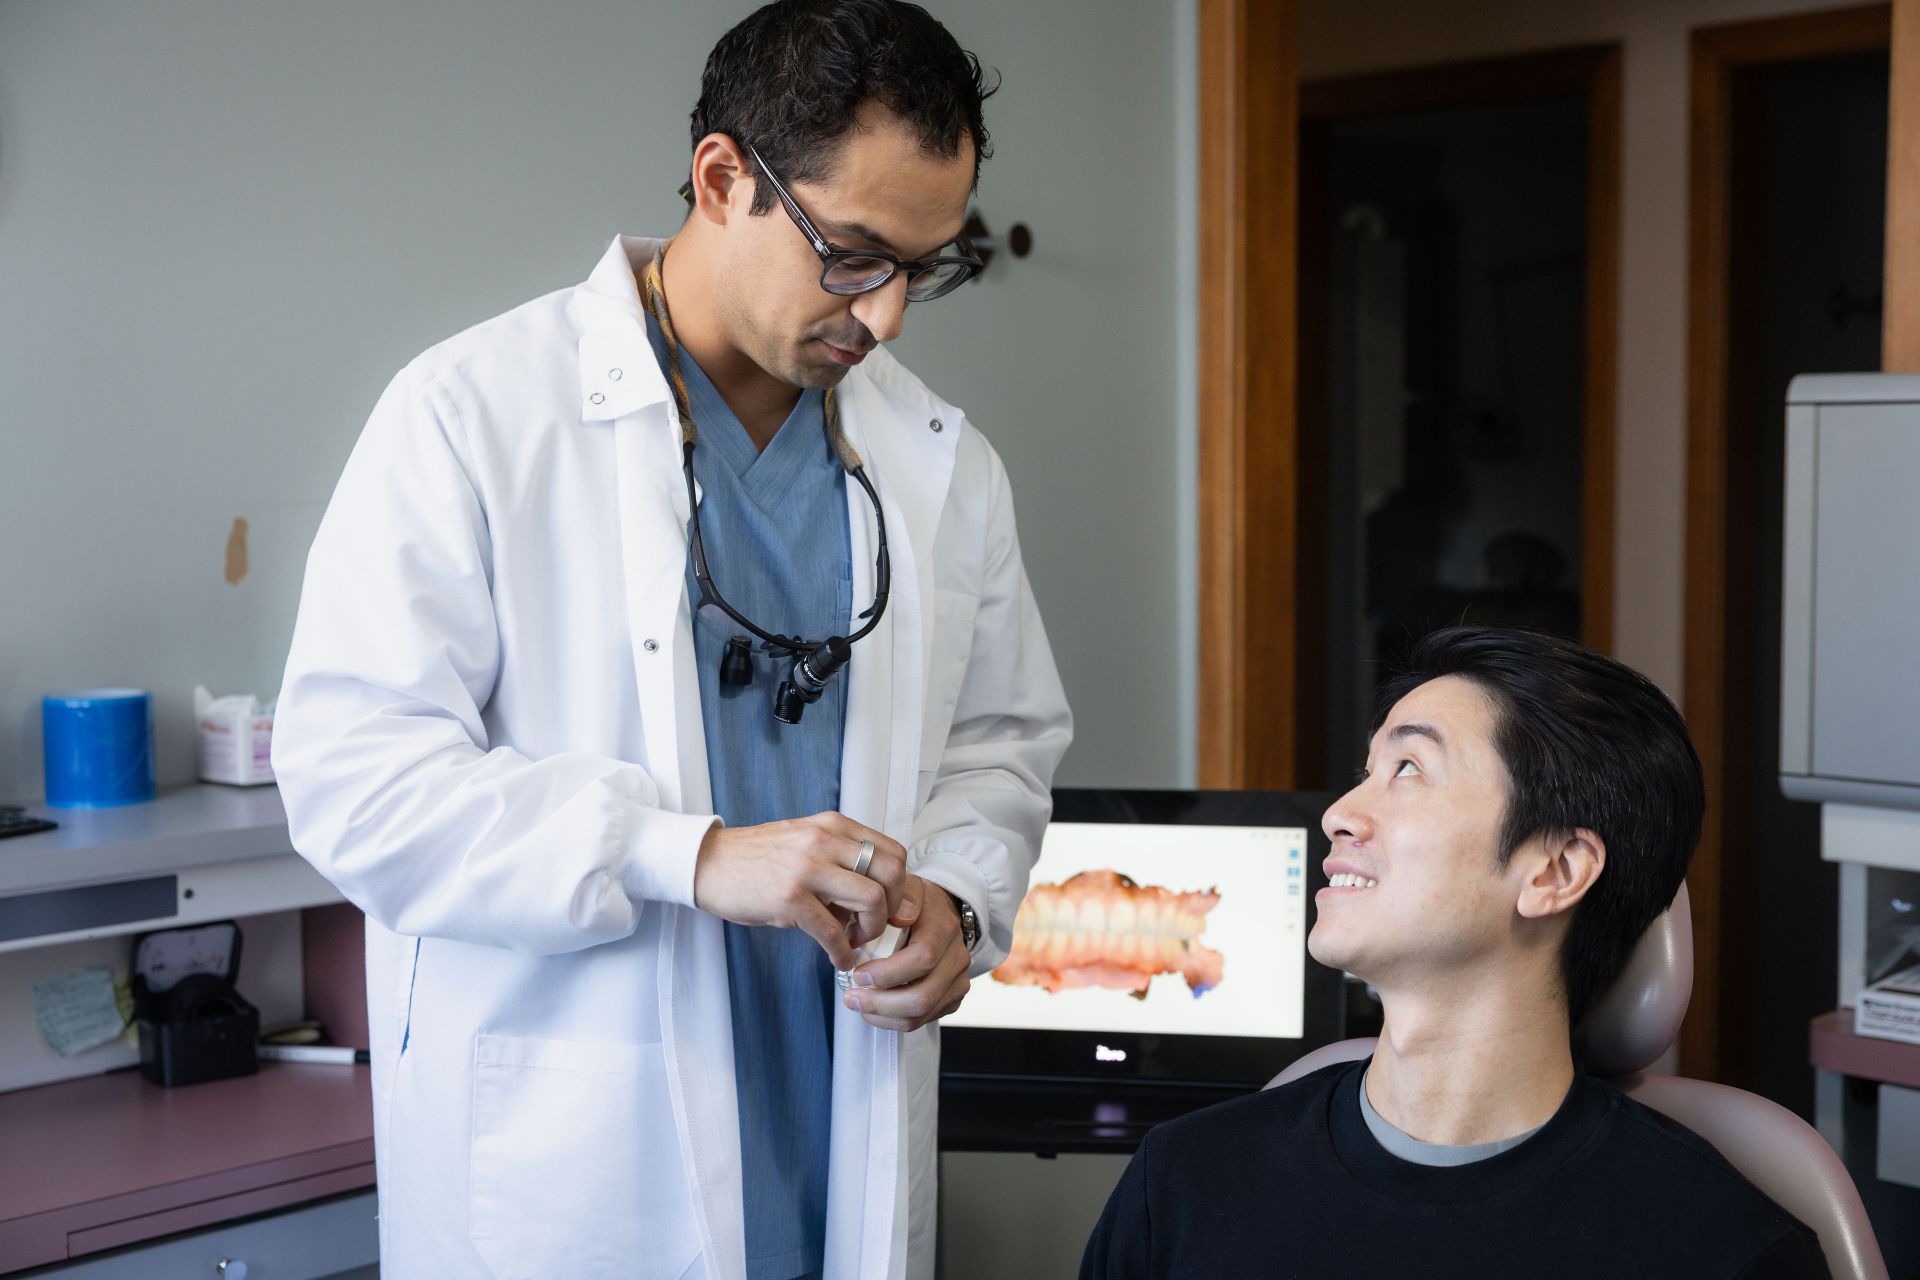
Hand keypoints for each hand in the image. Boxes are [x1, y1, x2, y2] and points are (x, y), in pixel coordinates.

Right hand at [692, 813, 911, 968]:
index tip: (890, 908)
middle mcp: (824, 840)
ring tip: (854, 941)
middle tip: (875, 925)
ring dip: (870, 930)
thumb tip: (885, 897)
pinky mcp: (789, 898)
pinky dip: (842, 952)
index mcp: (832, 825)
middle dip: (892, 908)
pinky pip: (833, 931)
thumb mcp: (805, 844)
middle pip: (892, 872)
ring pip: (871, 899)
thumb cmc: (758, 858)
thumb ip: (842, 861)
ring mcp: (807, 868)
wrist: (706, 863)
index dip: (901, 885)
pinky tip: (838, 959)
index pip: (893, 851)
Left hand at [841, 877, 970, 1031]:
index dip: (889, 972)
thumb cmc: (917, 905)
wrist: (943, 915)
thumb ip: (901, 896)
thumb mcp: (906, 888)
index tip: (858, 973)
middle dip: (881, 1002)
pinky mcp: (951, 999)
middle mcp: (957, 958)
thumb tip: (899, 916)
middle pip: (923, 996)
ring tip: (858, 1004)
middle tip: (851, 997)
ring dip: (883, 1015)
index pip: (923, 958)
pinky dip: (892, 1020)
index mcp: (944, 928)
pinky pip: (921, 1021)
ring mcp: (957, 982)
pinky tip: (874, 1008)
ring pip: (921, 1015)